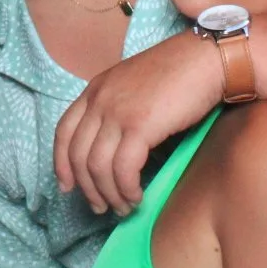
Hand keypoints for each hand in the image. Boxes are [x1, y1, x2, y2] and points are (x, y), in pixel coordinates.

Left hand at [54, 29, 223, 213]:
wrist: (205, 59)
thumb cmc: (178, 74)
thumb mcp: (134, 87)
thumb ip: (118, 112)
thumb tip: (117, 155)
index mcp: (95, 89)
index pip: (63, 131)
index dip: (61, 163)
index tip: (67, 187)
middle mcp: (99, 100)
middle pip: (78, 154)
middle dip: (87, 188)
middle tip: (102, 208)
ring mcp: (117, 112)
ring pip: (97, 166)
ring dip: (109, 194)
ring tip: (125, 207)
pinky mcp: (139, 126)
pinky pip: (123, 169)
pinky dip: (127, 188)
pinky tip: (138, 196)